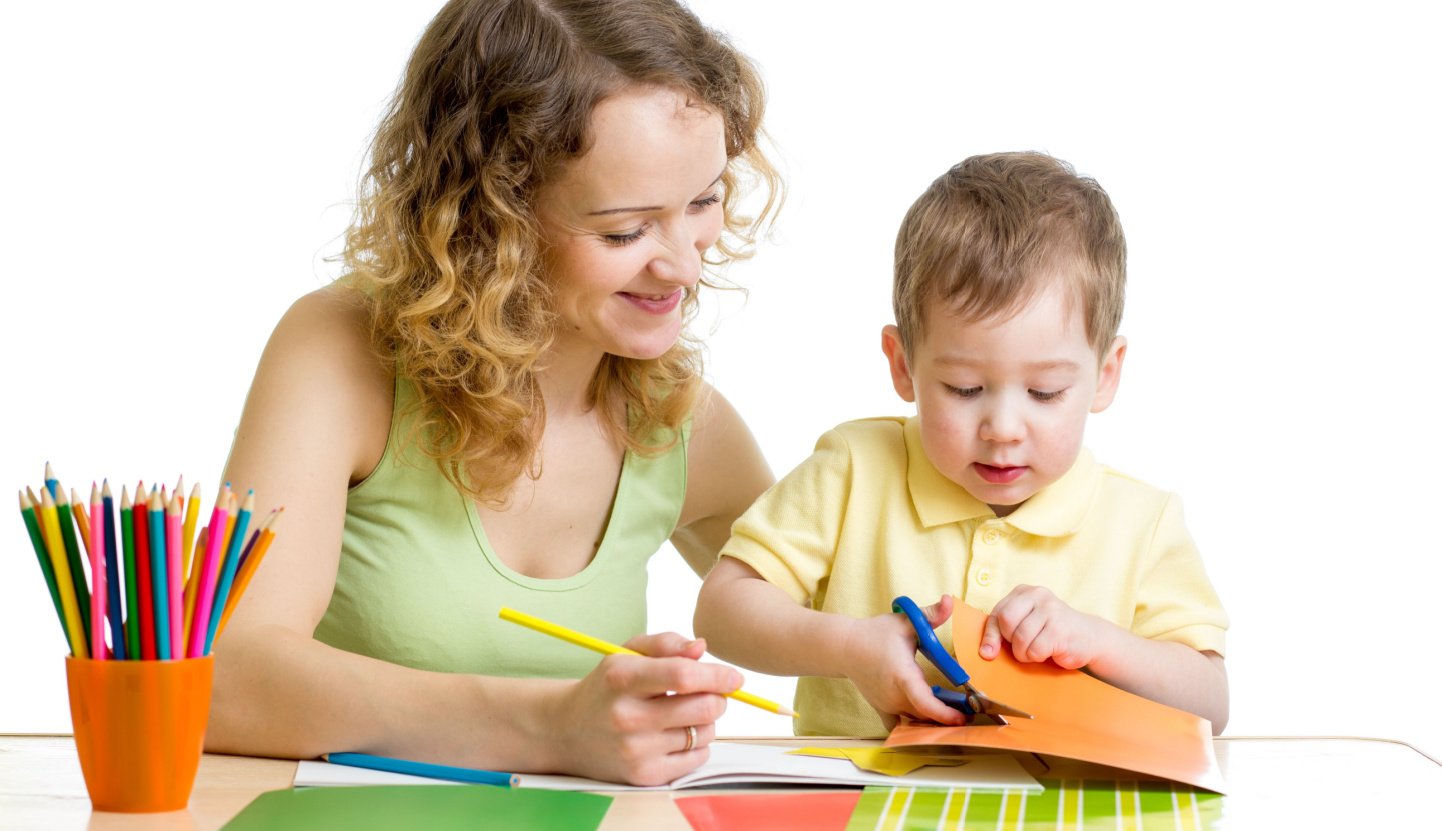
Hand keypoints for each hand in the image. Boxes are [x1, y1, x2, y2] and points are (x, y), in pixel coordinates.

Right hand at [548, 632, 740, 785]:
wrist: (567, 731)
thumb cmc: (606, 687)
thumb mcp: (626, 654)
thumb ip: (666, 644)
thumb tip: (702, 648)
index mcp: (621, 678)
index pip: (682, 676)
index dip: (718, 675)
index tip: (735, 677)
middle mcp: (627, 716)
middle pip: (703, 707)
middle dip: (718, 697)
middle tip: (711, 693)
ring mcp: (635, 750)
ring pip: (704, 733)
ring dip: (706, 721)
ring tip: (684, 714)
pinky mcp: (643, 775)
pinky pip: (697, 759)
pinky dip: (697, 745)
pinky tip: (676, 735)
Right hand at [842, 595, 964, 729]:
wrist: (844, 647)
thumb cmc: (874, 633)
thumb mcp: (905, 622)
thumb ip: (931, 614)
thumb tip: (951, 600)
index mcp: (902, 675)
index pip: (924, 702)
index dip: (944, 714)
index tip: (962, 718)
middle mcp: (893, 695)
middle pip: (925, 715)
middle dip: (947, 716)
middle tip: (969, 710)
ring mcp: (886, 704)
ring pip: (915, 721)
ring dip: (932, 720)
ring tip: (951, 711)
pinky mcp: (882, 709)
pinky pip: (900, 725)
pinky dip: (913, 726)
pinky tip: (925, 719)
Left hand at [980, 585, 1102, 668]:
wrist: (1089, 637)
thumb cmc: (1050, 631)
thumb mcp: (1025, 623)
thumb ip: (1003, 631)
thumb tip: (985, 652)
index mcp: (1024, 591)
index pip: (997, 613)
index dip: (991, 636)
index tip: (989, 652)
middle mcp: (1038, 595)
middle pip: (1006, 621)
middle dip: (1010, 642)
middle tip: (1022, 646)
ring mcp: (1051, 610)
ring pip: (1020, 639)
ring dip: (1024, 653)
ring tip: (1036, 650)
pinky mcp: (1060, 629)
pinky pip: (1035, 650)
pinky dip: (1037, 657)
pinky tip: (1048, 651)